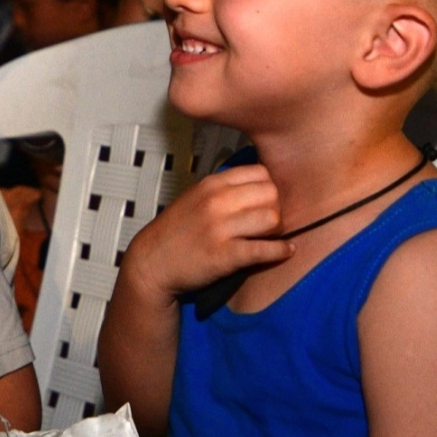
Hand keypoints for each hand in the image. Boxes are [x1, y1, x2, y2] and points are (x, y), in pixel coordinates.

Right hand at [124, 164, 291, 298]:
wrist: (151, 263)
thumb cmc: (175, 233)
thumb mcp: (194, 198)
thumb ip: (223, 190)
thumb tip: (260, 187)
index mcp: (210, 185)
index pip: (260, 173)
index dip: (268, 188)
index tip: (264, 202)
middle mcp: (215, 202)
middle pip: (271, 194)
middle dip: (275, 208)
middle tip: (267, 223)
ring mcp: (219, 229)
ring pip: (272, 219)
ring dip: (277, 231)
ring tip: (269, 237)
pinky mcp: (224, 255)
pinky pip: (265, 249)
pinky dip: (280, 251)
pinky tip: (284, 252)